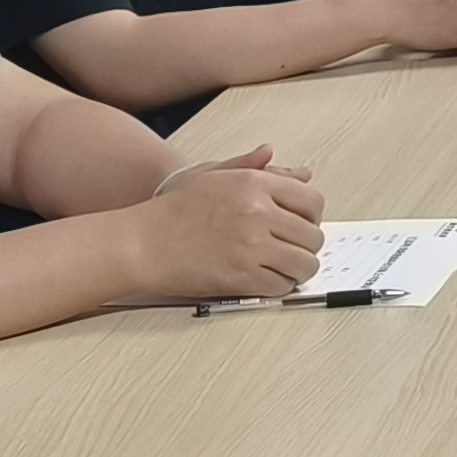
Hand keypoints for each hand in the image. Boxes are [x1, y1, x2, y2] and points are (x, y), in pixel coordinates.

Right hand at [146, 144, 326, 298]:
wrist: (143, 241)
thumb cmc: (175, 209)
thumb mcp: (216, 174)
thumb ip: (258, 169)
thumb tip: (300, 171)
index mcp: (254, 183)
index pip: (312, 200)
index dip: (312, 216)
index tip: (303, 224)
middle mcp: (257, 213)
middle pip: (312, 235)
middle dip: (306, 245)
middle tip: (292, 248)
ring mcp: (251, 247)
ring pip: (304, 264)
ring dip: (298, 268)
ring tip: (284, 265)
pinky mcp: (242, 277)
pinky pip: (282, 286)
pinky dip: (280, 285)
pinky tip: (267, 277)